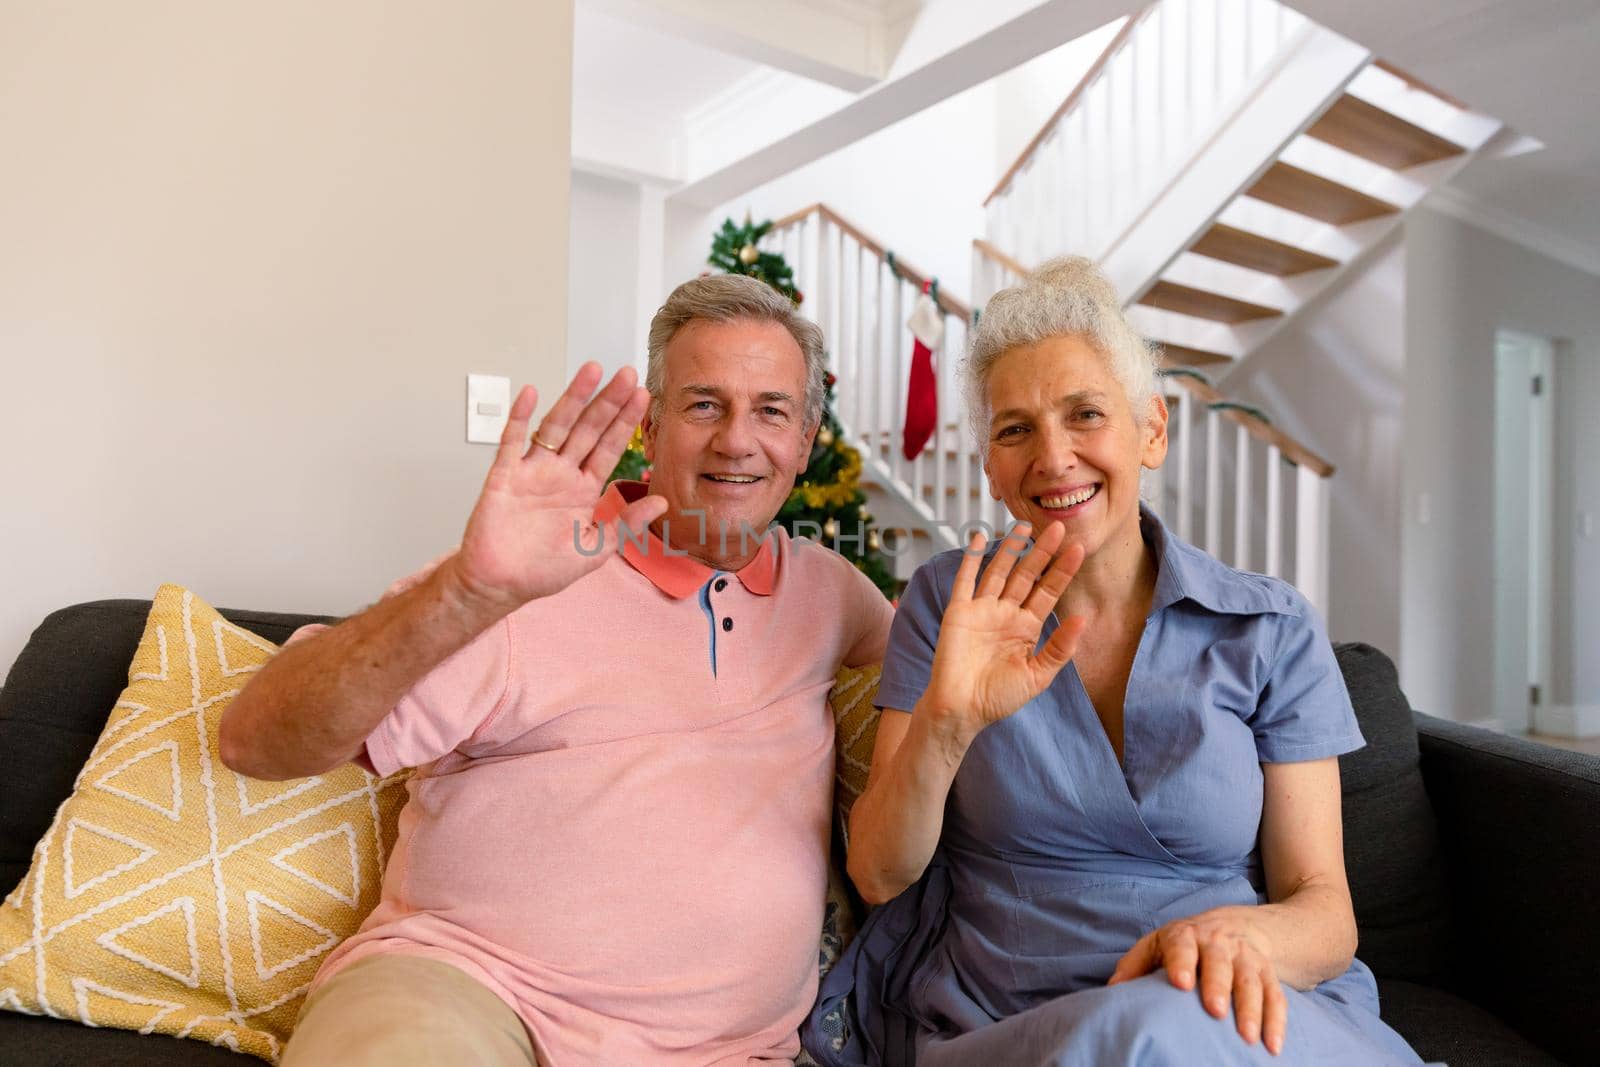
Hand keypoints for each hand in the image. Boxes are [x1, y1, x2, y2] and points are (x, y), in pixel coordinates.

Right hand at [449, 362, 666, 611]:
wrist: (500, 585)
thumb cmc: (542, 570)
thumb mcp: (595, 549)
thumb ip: (626, 524)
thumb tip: (661, 502)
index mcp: (582, 489)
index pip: (609, 447)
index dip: (625, 422)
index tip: (642, 396)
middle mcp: (560, 474)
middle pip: (588, 429)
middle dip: (608, 402)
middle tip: (627, 374)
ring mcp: (532, 471)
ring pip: (556, 426)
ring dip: (573, 399)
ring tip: (591, 371)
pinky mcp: (504, 476)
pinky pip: (512, 441)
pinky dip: (520, 417)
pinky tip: (530, 393)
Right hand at [919, 523, 1085, 744]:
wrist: (961, 709)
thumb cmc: (998, 698)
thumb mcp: (1037, 676)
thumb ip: (1060, 648)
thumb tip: (1082, 619)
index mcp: (1026, 628)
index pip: (1048, 592)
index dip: (1062, 571)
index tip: (1078, 549)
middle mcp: (1005, 614)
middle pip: (1027, 575)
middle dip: (1042, 552)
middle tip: (1059, 527)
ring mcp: (981, 610)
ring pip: (999, 571)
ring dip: (1011, 548)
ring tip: (1025, 524)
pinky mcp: (959, 611)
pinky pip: (965, 580)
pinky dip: (971, 558)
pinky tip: (979, 537)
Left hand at [1108, 907, 1287, 1054]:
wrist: (1234, 926)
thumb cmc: (1184, 945)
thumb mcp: (1156, 945)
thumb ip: (1135, 965)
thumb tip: (1113, 991)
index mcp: (1185, 935)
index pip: (1181, 945)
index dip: (1181, 962)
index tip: (1180, 983)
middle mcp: (1219, 943)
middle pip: (1220, 963)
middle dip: (1218, 985)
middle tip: (1214, 1011)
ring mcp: (1246, 957)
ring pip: (1251, 981)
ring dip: (1251, 1009)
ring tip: (1246, 1037)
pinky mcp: (1268, 973)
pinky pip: (1275, 996)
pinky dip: (1276, 1021)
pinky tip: (1273, 1046)